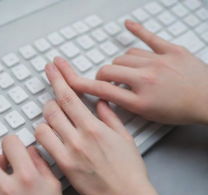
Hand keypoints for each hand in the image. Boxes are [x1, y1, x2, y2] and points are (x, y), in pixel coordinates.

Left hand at [35, 59, 161, 194]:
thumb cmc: (129, 168)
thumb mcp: (125, 137)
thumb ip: (110, 117)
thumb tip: (101, 102)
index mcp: (95, 127)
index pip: (70, 96)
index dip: (58, 78)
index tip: (52, 67)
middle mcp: (79, 137)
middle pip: (53, 108)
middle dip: (51, 99)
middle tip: (55, 100)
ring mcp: (68, 153)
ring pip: (44, 125)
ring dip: (47, 118)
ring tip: (54, 121)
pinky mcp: (63, 167)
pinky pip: (43, 146)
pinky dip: (43, 137)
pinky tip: (50, 137)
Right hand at [62, 20, 207, 124]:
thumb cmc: (182, 111)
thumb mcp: (148, 116)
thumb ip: (125, 105)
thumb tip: (109, 93)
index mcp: (139, 100)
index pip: (101, 90)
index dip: (80, 84)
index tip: (67, 78)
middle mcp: (145, 79)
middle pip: (109, 69)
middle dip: (103, 75)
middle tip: (106, 79)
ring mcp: (157, 62)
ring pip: (125, 55)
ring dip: (121, 63)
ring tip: (127, 71)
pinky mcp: (170, 50)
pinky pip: (149, 36)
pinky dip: (137, 30)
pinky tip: (128, 24)